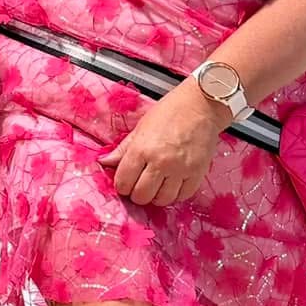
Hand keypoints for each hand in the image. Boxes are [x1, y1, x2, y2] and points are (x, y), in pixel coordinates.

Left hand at [98, 83, 223, 207]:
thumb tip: (104, 162)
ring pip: (162, 200)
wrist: (201, 105)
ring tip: (156, 186)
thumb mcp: (140, 128)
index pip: (123, 182)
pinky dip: (175, 195)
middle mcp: (160, 162)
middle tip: (139, 186)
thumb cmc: (169, 113)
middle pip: (141, 195)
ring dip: (156, 197)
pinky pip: (183, 196)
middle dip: (136, 194)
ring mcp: (180, 169)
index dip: (121, 186)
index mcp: (141, 149)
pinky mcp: (197, 173)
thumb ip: (122, 149)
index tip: (125, 182)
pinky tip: (172, 185)